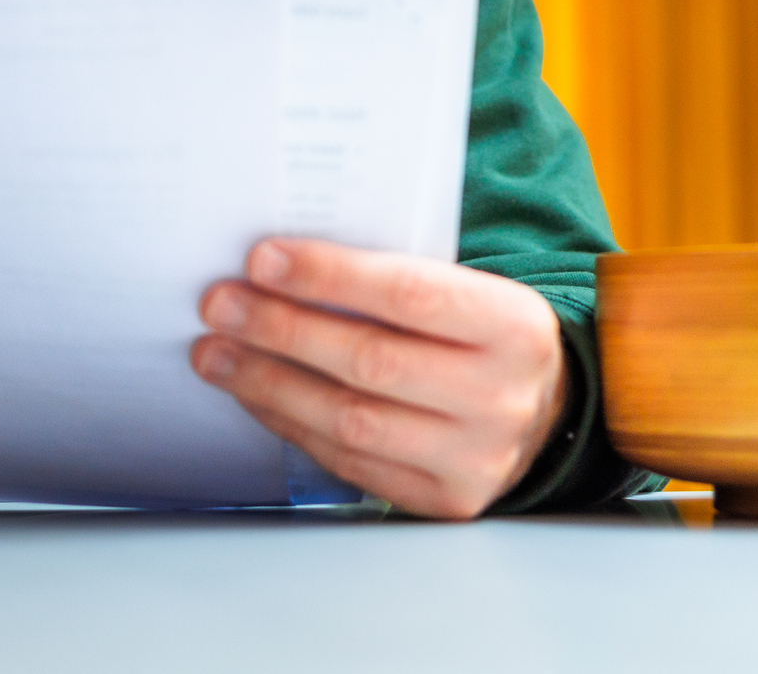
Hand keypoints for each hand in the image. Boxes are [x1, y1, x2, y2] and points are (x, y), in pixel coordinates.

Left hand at [192, 238, 568, 519]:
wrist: (541, 413)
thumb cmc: (478, 335)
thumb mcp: (466, 290)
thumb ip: (395, 277)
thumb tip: (279, 264)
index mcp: (515, 326)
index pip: (410, 294)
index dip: (330, 275)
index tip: (261, 258)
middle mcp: (501, 397)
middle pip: (371, 362)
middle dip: (282, 330)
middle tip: (220, 304)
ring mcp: (475, 458)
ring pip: (352, 421)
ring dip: (270, 383)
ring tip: (216, 353)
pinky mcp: (444, 500)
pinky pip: (350, 464)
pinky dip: (292, 425)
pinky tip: (255, 395)